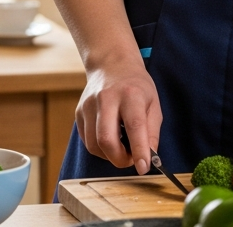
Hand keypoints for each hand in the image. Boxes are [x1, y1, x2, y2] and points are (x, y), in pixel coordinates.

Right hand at [76, 55, 161, 173]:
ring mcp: (89, 105)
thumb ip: (152, 132)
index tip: (143, 168)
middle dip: (120, 159)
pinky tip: (110, 138)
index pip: (134, 126)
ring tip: (122, 147)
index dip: (139, 150)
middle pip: (106, 139)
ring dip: (110, 155)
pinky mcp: (79, 112)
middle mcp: (107, 98)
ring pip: (94, 144)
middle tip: (131, 159)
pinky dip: (100, 148)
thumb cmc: (136, 87)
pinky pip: (87, 141)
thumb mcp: (153, 104)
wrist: (112, 65)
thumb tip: (149, 159)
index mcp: (130, 94)